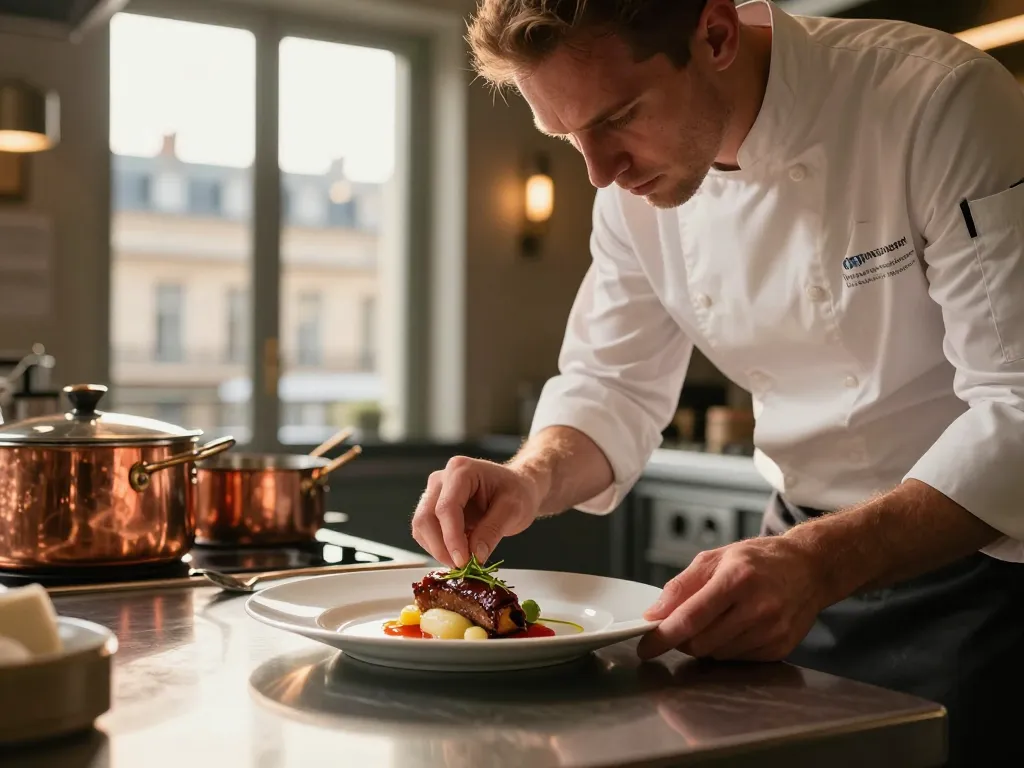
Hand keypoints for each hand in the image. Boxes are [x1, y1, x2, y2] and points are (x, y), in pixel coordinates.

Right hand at [411, 456, 541, 567]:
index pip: (446, 508)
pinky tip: (458, 552)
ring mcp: (433, 492)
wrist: (516, 488)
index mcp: (461, 470)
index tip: (463, 561)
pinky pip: (424, 532)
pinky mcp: (431, 508)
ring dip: (438, 550)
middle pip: (426, 518)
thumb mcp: (514, 510)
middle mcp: (441, 478)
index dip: (452, 538)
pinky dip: (438, 547)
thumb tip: (475, 556)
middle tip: (462, 567)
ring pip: (421, 527)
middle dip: (441, 548)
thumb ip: (493, 530)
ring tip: (463, 561)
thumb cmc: (517, 492)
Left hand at [636, 537, 828, 661]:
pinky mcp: (780, 647)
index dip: (663, 636)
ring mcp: (772, 630)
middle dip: (682, 639)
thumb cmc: (759, 560)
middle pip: (701, 643)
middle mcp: (757, 607)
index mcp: (736, 579)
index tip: (645, 647)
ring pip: (717, 655)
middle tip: (682, 624)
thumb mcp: (714, 558)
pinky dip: (726, 648)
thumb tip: (654, 614)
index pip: (690, 618)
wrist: (809, 567)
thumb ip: (680, 586)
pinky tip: (735, 626)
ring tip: (715, 619)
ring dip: (704, 644)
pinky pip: (737, 660)